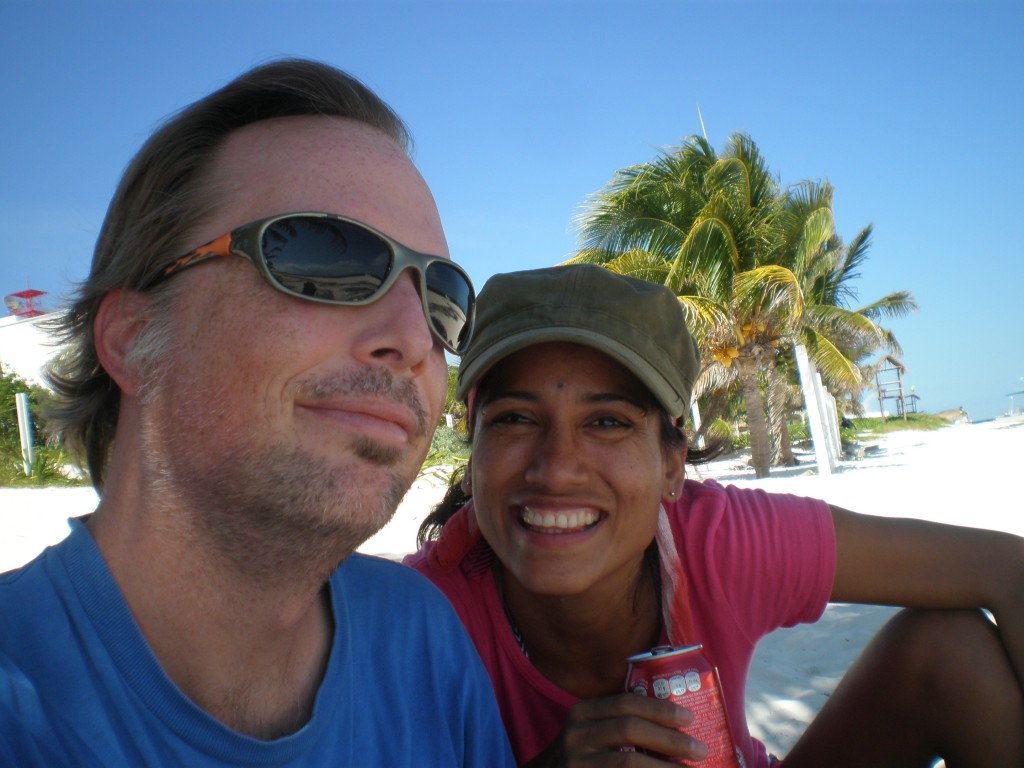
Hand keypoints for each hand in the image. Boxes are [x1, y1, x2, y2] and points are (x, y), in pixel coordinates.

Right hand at [524, 693, 708, 766]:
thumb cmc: (582, 754)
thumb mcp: (591, 731)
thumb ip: (619, 722)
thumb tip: (675, 722)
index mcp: (583, 712)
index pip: (625, 703)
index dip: (659, 708)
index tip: (688, 717)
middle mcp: (577, 735)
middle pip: (630, 729)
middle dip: (669, 738)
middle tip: (699, 748)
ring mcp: (578, 762)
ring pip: (629, 761)